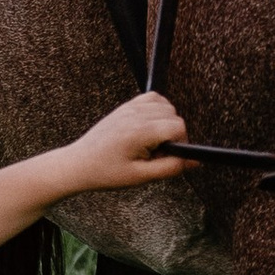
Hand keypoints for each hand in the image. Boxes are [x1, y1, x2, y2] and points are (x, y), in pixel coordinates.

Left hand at [54, 92, 189, 193]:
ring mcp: (130, 107)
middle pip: (174, 115)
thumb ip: (171, 167)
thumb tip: (194, 160)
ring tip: (151, 141)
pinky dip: (157, 110)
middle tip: (155, 153)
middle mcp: (135, 115)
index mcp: (140, 132)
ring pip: (165, 105)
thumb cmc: (106, 171)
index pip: (178, 126)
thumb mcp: (141, 176)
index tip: (168, 156)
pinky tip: (148, 128)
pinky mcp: (126, 106)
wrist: (80, 164)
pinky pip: (152, 98)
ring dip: (165, 122)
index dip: (180, 143)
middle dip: (172, 135)